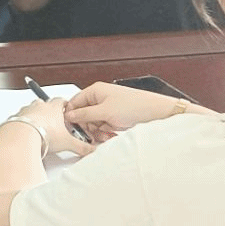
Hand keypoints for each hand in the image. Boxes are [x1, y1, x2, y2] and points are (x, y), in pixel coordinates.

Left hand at [0, 98, 91, 158]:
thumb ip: (80, 146)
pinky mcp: (15, 118)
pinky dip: (24, 124)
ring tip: (40, 129)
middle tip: (54, 122)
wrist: (22, 136)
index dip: (65, 105)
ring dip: (36, 117)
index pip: (61, 101)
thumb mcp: (67, 142)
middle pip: (45, 104)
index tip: (67, 110)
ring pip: (32, 110)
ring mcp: (26, 111)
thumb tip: (89, 149)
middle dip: (50, 112)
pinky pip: (20, 118)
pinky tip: (27, 133)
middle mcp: (38, 106)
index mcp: (53, 107)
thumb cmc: (43, 133)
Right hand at [64, 82, 192, 143]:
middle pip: (84, 114)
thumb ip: (84, 114)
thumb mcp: (104, 112)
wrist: (155, 112)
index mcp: (95, 91)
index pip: (75, 102)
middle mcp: (101, 97)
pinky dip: (106, 131)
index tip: (72, 127)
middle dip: (88, 126)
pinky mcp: (115, 116)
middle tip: (93, 133)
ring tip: (106, 135)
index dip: (72, 115)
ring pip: (94, 122)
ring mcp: (108, 107)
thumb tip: (69, 115)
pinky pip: (104, 125)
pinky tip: (111, 134)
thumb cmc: (134, 106)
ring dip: (98, 130)